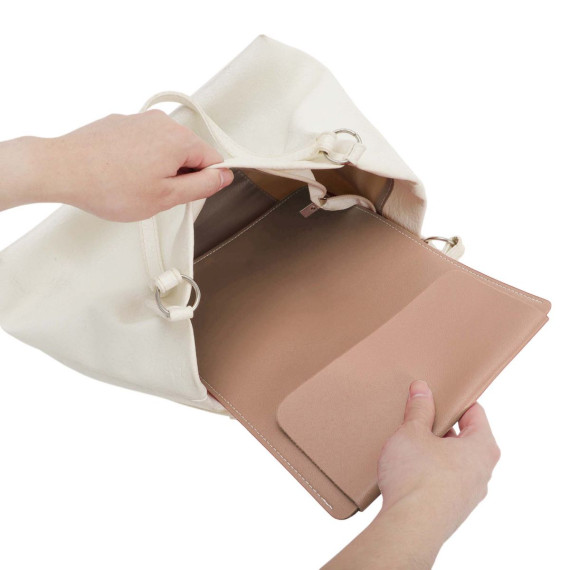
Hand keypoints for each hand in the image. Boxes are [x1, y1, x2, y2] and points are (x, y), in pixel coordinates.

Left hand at [0, 110, 233, 220]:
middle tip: (158, 195)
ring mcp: (138, 120)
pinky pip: (143, 144)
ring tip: (135, 186)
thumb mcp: (166, 197)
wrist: (63, 170)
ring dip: (158, 169)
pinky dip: (139, 160)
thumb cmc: (109, 185)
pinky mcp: (120, 123)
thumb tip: (223, 177)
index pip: (214, 160)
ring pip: (165, 150)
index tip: (190, 195)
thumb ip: (203, 186)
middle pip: (189, 154)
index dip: (206, 183)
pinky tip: (122, 176)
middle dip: (180, 176)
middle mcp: (161, 123)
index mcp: (179, 139)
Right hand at [322, 380, 500, 569]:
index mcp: (482, 448)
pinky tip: (409, 468)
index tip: (438, 394)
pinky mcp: (453, 509)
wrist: (409, 528)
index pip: (475, 412)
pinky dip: (430, 470)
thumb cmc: (417, 478)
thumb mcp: (413, 432)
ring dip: (434, 450)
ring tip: (409, 443)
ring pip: (454, 460)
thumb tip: (422, 390)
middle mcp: (482, 472)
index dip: (455, 400)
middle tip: (418, 417)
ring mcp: (469, 493)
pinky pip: (445, 480)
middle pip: (465, 436)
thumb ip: (419, 409)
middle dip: (441, 425)